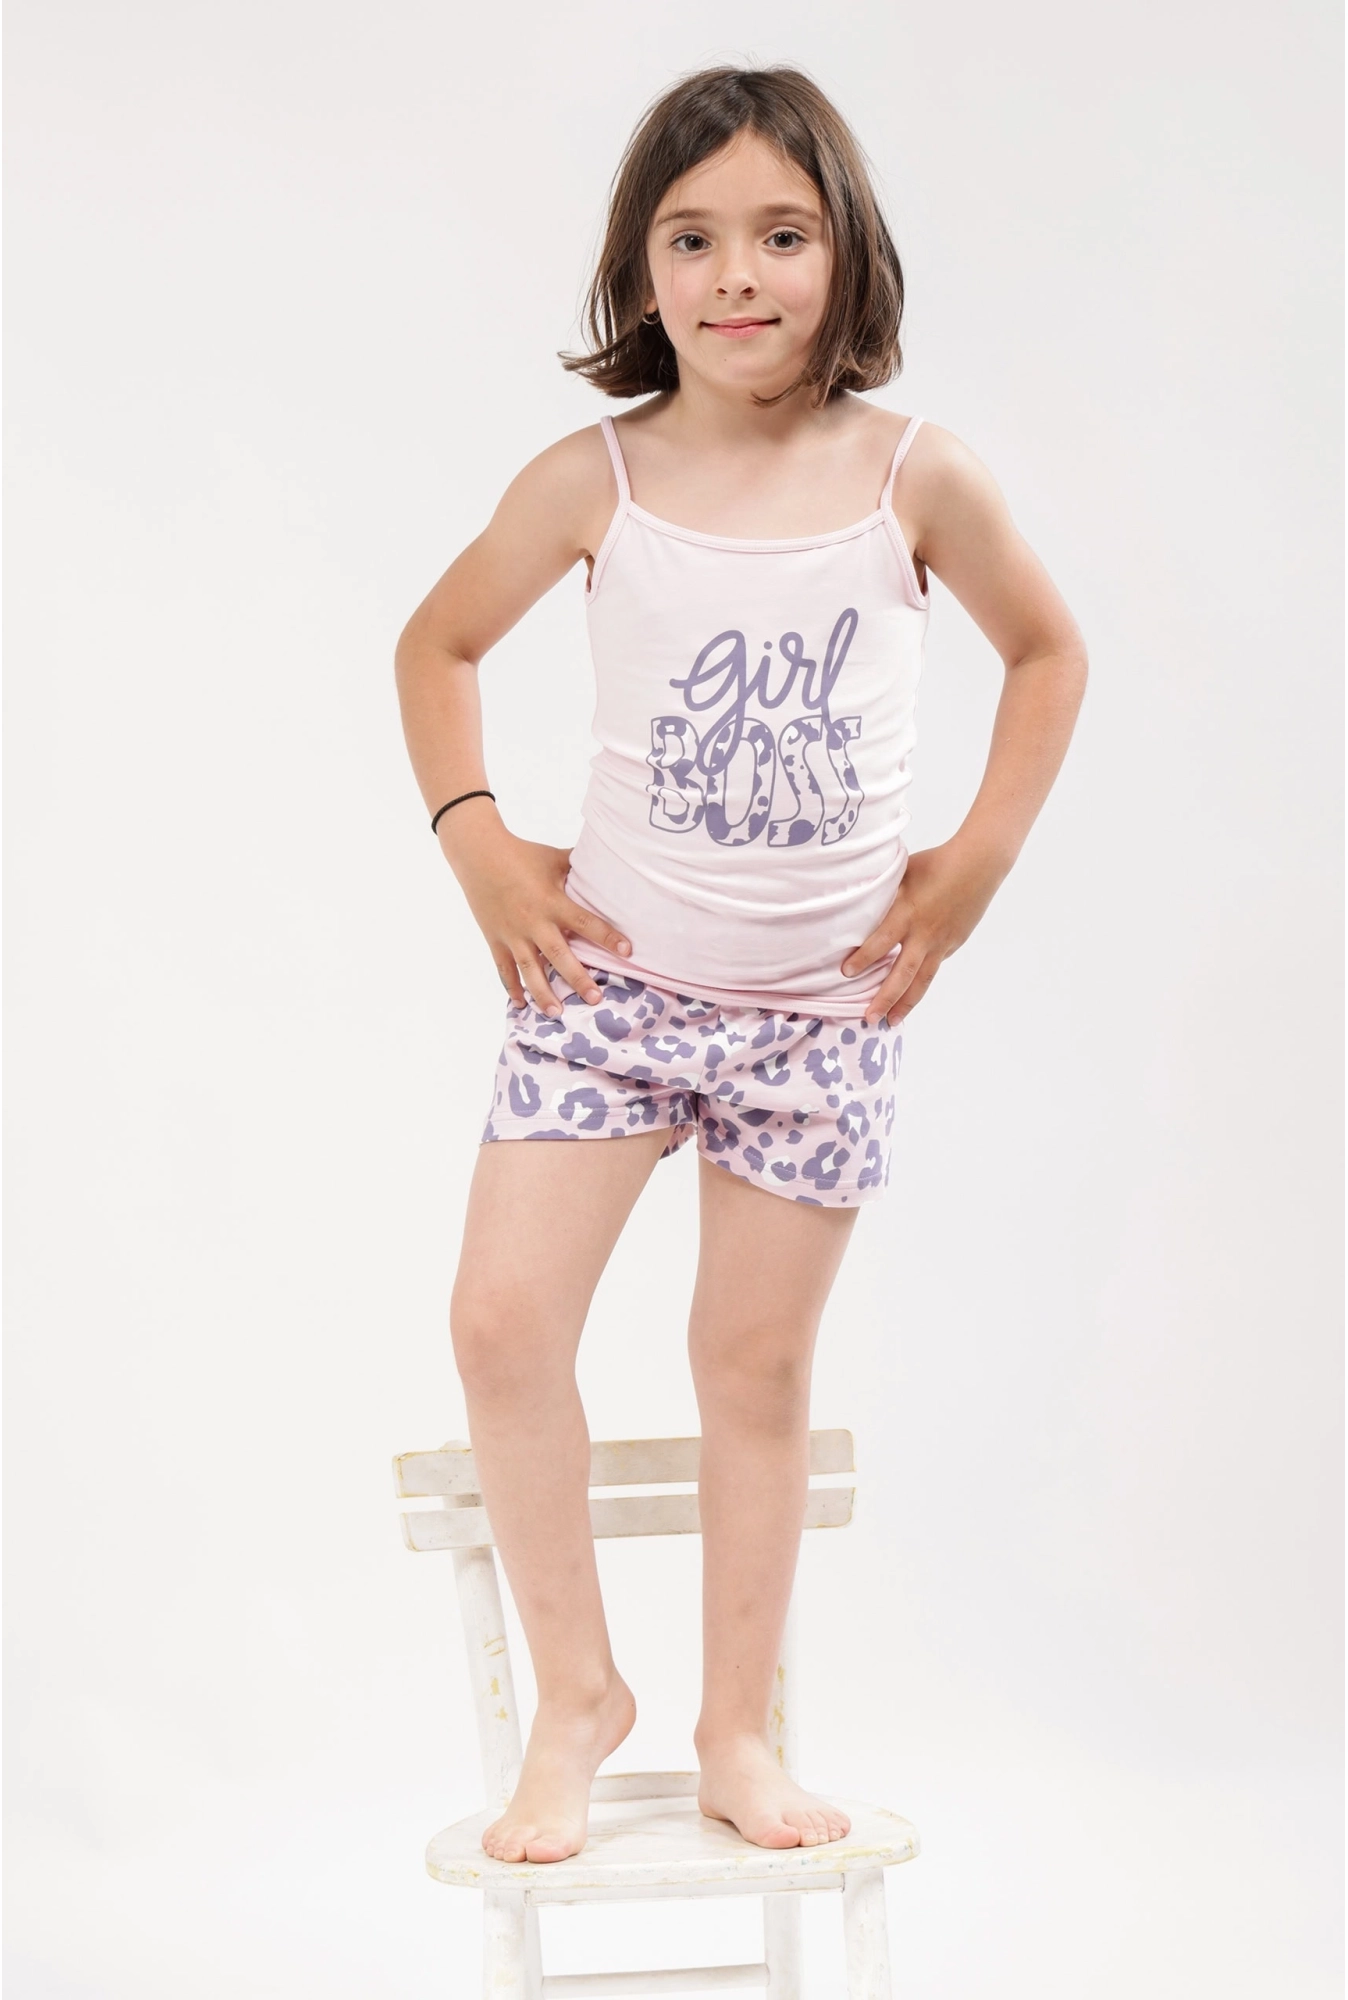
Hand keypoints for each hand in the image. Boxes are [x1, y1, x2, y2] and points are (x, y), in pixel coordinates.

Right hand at [443, 823, 631, 1017]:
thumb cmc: (521, 854)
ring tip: (557, 1012)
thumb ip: (578, 867)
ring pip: (530, 970)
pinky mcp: (495, 939)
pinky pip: (503, 969)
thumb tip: (606, 863)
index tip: (627, 951)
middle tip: (595, 999)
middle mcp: (534, 922)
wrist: (478, 854)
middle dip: (578, 979)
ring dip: (543, 993)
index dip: (606, 937)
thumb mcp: (554, 859)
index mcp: (552, 901)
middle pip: (559, 956)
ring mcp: (512, 934)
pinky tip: (519, 1003)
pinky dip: (511, 987)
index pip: (584, 922)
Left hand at [840, 839, 1006, 1027]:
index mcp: (907, 912)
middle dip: (884, 998)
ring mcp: (941, 942)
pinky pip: (933, 968)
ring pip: (922, 980)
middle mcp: (924, 933)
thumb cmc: (935, 864)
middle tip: (868, 1017)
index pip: (881, 942)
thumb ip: (884, 896)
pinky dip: (921, 984)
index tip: (846, 973)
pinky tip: (910, 996)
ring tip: (891, 1021)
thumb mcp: (902, 876)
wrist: (978, 865)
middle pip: (902, 973)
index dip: (863, 959)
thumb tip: (856, 908)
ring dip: (905, 1003)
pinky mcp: (953, 945)